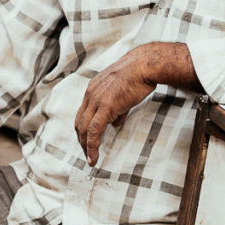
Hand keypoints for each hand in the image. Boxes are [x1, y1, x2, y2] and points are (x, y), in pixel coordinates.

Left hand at [74, 48, 156, 166]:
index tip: (87, 139)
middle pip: (79, 122)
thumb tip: (115, 123)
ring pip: (84, 129)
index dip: (83, 128)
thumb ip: (117, 108)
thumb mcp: (123, 90)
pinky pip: (94, 131)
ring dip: (85, 146)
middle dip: (82, 140)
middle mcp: (90, 94)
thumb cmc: (138, 74)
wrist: (144, 65)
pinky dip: (92, 146)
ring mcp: (96, 100)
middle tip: (87, 153)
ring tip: (90, 159)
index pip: (83, 113)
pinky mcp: (105, 107)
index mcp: (93, 88)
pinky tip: (94, 157)